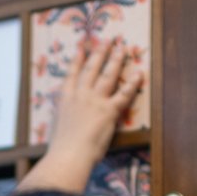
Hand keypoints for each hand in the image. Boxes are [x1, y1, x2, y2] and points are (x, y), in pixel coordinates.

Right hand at [18, 39, 144, 194]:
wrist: (68, 155)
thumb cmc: (61, 147)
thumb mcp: (57, 125)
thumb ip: (62, 114)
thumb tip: (64, 113)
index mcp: (65, 98)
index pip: (72, 74)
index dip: (77, 59)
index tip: (81, 47)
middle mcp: (80, 95)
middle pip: (91, 68)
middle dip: (100, 52)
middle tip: (107, 40)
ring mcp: (95, 101)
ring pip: (107, 75)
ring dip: (115, 60)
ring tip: (121, 48)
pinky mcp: (109, 111)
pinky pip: (124, 93)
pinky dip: (133, 82)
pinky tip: (139, 72)